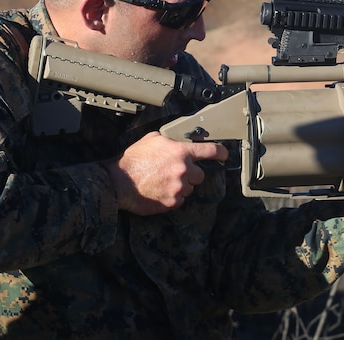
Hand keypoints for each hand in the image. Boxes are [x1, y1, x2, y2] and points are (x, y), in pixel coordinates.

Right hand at [103, 131, 227, 214]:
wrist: (118, 182)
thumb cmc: (133, 159)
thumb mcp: (152, 139)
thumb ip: (171, 140)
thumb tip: (179, 140)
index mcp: (181, 152)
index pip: (211, 151)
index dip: (221, 153)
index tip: (225, 155)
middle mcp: (184, 170)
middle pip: (201, 175)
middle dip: (191, 174)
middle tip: (176, 172)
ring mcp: (179, 188)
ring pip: (190, 188)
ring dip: (182, 186)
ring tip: (164, 182)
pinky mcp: (172, 203)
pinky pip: (180, 200)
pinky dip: (173, 197)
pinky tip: (160, 191)